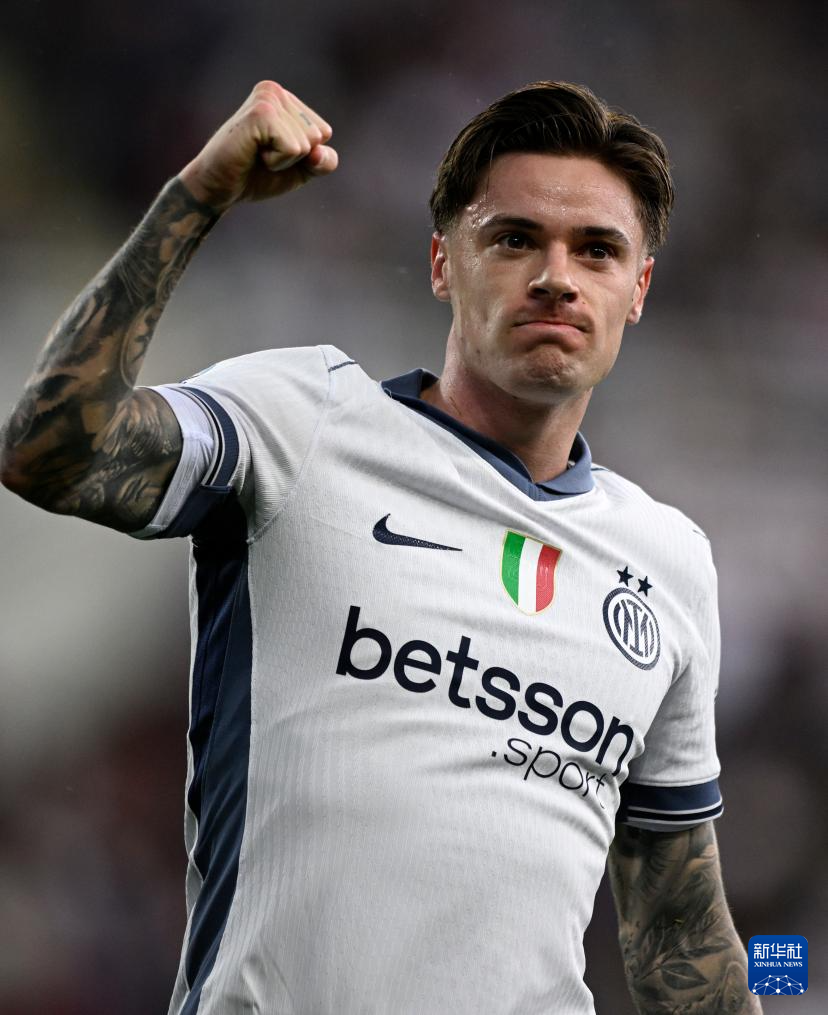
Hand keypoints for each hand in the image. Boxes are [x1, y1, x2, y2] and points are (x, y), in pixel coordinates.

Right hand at [179, 81, 337, 211]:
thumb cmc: (255, 176)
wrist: (217, 188)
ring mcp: (267, 98)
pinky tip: (253, 154)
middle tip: (261, 156)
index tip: (272, 153)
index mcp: (285, 99)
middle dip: (294, 158)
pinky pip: (293, 148)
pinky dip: (277, 162)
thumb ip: (323, 161)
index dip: (304, 156)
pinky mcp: (260, 113)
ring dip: (283, 160)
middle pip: (318, 136)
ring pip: (306, 143)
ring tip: (255, 154)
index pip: (324, 133)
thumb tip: (318, 151)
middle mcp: (275, 92)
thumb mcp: (300, 170)